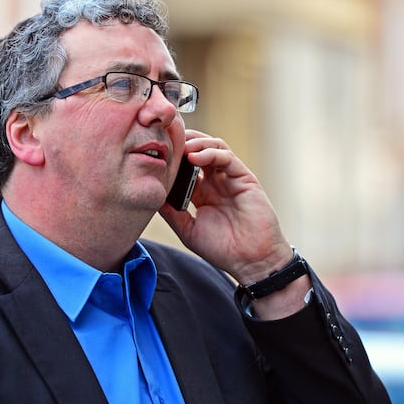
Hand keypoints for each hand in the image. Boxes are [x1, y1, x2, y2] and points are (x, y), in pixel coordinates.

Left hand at [158, 130, 292, 284]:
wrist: (251, 261)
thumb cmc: (223, 249)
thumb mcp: (188, 230)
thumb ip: (172, 213)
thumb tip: (152, 198)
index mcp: (202, 193)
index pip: (185, 166)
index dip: (172, 159)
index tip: (155, 155)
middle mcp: (216, 182)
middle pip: (199, 150)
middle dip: (184, 142)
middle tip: (167, 142)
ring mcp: (230, 178)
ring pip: (214, 147)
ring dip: (197, 143)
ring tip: (182, 148)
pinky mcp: (244, 178)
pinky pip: (227, 157)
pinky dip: (211, 153)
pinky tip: (196, 157)